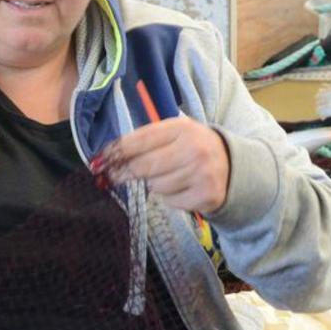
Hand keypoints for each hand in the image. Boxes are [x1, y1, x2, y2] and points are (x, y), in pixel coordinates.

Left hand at [97, 119, 229, 214]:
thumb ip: (145, 141)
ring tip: (169, 176)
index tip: (98, 161)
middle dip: (124, 173)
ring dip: (154, 185)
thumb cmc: (192, 148)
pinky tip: (182, 188)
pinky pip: (170, 201)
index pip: (140, 140)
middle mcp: (194, 149)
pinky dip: (170, 197)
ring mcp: (202, 173)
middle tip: (113, 177)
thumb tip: (106, 158)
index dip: (116, 152)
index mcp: (182, 128)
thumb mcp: (175, 134)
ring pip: (156, 187)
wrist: (232, 166)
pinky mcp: (206, 195)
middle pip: (144, 166)